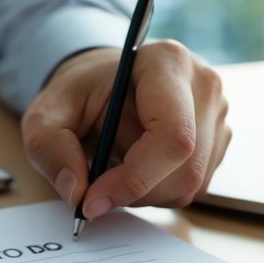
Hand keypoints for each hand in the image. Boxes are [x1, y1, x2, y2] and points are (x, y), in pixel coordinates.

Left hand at [21, 42, 230, 216]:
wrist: (104, 83)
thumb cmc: (79, 94)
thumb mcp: (45, 114)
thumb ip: (50, 148)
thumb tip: (77, 192)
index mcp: (167, 63)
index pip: (172, 135)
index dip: (135, 178)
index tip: (94, 199)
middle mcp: (204, 85)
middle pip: (185, 167)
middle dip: (135, 191)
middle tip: (95, 191)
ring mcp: (218, 114)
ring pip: (191, 184)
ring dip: (145, 193)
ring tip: (114, 167)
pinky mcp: (218, 140)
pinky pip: (195, 187)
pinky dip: (158, 191)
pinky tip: (136, 167)